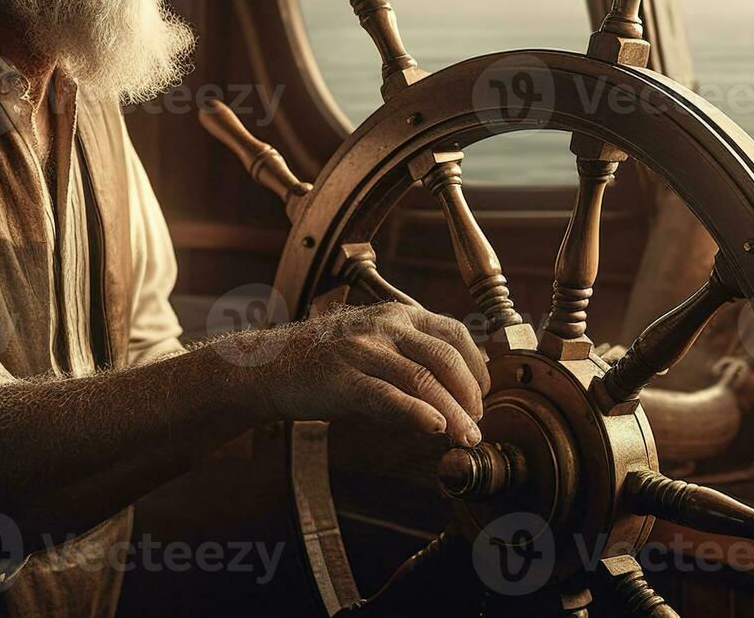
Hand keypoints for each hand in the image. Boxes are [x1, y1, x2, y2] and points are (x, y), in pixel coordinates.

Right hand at [247, 302, 490, 445]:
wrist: (271, 365)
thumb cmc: (329, 360)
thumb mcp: (377, 348)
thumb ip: (414, 363)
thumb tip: (457, 400)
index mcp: (398, 315)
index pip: (454, 332)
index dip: (476, 367)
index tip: (482, 396)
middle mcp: (384, 325)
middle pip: (445, 357)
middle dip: (470, 394)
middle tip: (477, 424)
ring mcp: (363, 349)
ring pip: (422, 380)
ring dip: (453, 413)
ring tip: (466, 437)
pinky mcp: (342, 378)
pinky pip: (387, 396)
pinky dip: (416, 413)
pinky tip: (435, 427)